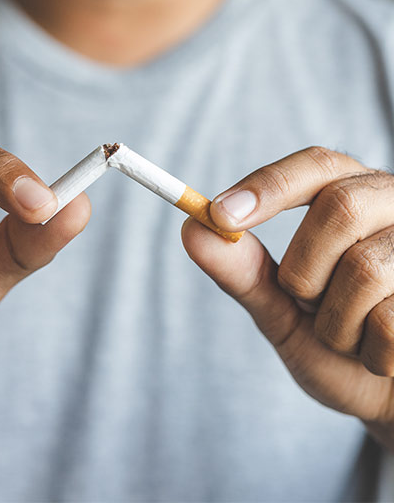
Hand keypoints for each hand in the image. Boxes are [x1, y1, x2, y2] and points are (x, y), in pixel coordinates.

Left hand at [181, 146, 393, 449]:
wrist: (390, 398)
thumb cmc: (335, 346)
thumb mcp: (280, 309)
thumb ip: (243, 271)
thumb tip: (191, 228)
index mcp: (354, 197)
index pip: (315, 166)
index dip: (267, 186)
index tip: (218, 215)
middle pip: (340, 208)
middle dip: (303, 271)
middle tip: (307, 303)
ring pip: (365, 269)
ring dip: (335, 323)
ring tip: (349, 336)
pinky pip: (392, 323)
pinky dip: (371, 353)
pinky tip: (382, 356)